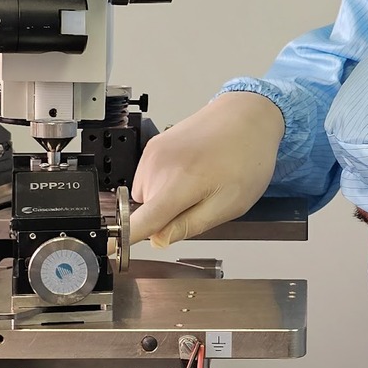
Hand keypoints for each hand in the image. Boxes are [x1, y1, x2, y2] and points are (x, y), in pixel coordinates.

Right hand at [127, 92, 284, 246]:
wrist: (248, 115)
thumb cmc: (246, 157)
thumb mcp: (229, 204)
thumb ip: (189, 225)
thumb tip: (159, 240)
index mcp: (176, 184)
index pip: (137, 222)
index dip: (127, 241)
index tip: (119, 251)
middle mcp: (157, 166)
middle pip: (146, 212)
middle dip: (168, 216)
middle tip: (201, 202)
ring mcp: (153, 153)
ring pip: (148, 196)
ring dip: (167, 198)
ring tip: (200, 182)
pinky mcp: (153, 146)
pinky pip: (151, 178)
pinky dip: (166, 182)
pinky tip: (192, 170)